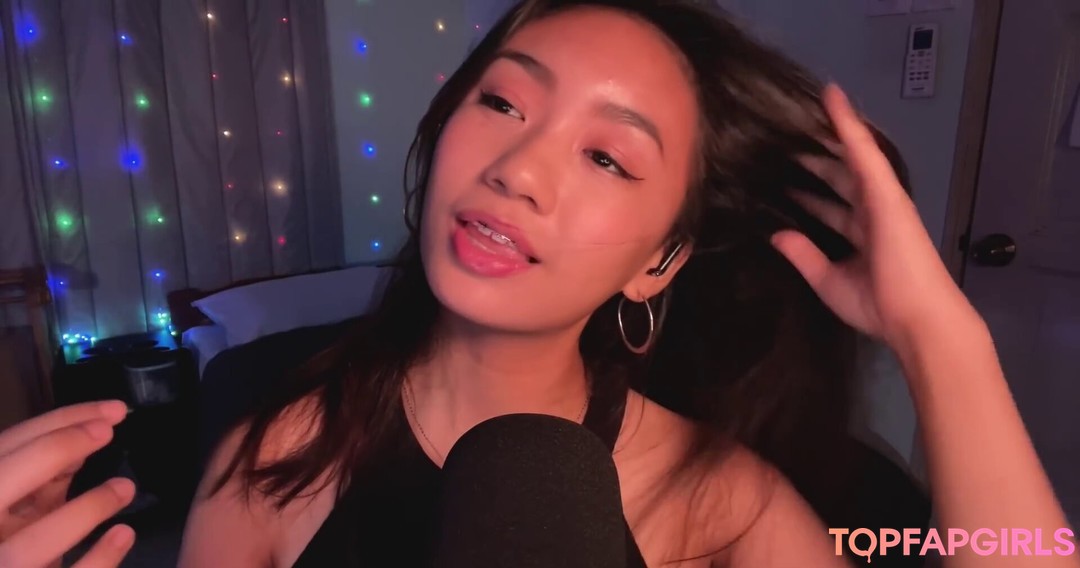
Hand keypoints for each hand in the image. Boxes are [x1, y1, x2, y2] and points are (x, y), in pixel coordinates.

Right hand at [0, 401, 135, 567]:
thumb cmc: (20, 547)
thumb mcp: (23, 511)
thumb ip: (41, 480)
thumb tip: (85, 436)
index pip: (6, 449)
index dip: (56, 424)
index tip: (109, 414)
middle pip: (0, 483)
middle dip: (54, 451)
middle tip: (108, 432)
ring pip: (31, 546)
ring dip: (84, 510)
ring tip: (126, 487)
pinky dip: (98, 560)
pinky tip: (123, 534)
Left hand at [771, 84, 977, 346]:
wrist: (916, 318)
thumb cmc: (878, 306)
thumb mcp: (828, 280)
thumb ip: (804, 255)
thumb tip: (776, 235)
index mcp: (861, 235)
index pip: (830, 206)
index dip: (809, 194)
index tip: (782, 180)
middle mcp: (871, 212)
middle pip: (837, 178)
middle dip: (811, 162)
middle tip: (781, 143)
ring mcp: (881, 198)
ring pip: (849, 157)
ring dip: (826, 134)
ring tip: (799, 111)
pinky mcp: (886, 190)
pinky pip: (863, 151)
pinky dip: (847, 124)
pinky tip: (832, 97)